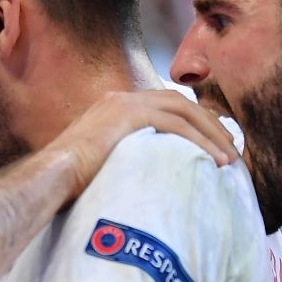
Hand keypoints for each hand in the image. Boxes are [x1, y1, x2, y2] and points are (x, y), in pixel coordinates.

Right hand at [48, 90, 235, 194]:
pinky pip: (176, 126)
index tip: (213, 145)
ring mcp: (125, 103)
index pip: (167, 107)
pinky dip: (200, 142)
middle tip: (231, 151)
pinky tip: (214, 161)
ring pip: (184, 112)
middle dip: (211, 127)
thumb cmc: (68, 183)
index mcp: (116, 107)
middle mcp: (123, 98)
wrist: (50, 177)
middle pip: (181, 104)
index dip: (195, 124)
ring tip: (229, 160)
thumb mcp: (102, 164)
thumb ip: (125, 160)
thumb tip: (146, 181)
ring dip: (211, 135)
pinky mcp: (130, 115)